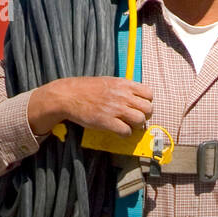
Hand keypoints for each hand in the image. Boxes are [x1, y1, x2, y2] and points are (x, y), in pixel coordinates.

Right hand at [28, 77, 152, 136]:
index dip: (146, 102)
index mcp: (123, 84)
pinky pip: (127, 131)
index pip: (149, 93)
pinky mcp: (107, 122)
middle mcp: (122, 96)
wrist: (68, 96)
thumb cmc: (86, 89)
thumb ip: (122, 88)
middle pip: (148, 109)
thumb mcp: (108, 81)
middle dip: (144, 115)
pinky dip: (125, 134)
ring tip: (128, 125)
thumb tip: (134, 97)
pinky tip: (119, 131)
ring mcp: (115, 109)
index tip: (139, 106)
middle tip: (135, 119)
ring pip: (140, 120)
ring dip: (136, 126)